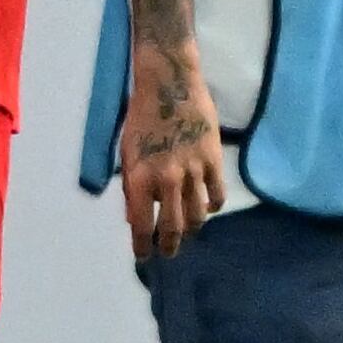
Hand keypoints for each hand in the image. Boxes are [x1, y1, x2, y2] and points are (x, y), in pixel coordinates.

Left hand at [120, 41, 225, 258]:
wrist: (170, 86)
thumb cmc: (141, 117)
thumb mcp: (126, 151)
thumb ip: (131, 185)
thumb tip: (133, 217)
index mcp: (139, 175)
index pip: (141, 224)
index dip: (142, 245)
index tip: (143, 256)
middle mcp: (167, 179)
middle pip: (172, 226)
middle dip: (169, 245)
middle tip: (168, 254)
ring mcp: (193, 171)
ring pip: (197, 216)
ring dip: (191, 230)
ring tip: (186, 234)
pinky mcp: (214, 162)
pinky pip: (217, 196)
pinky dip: (212, 207)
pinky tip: (206, 209)